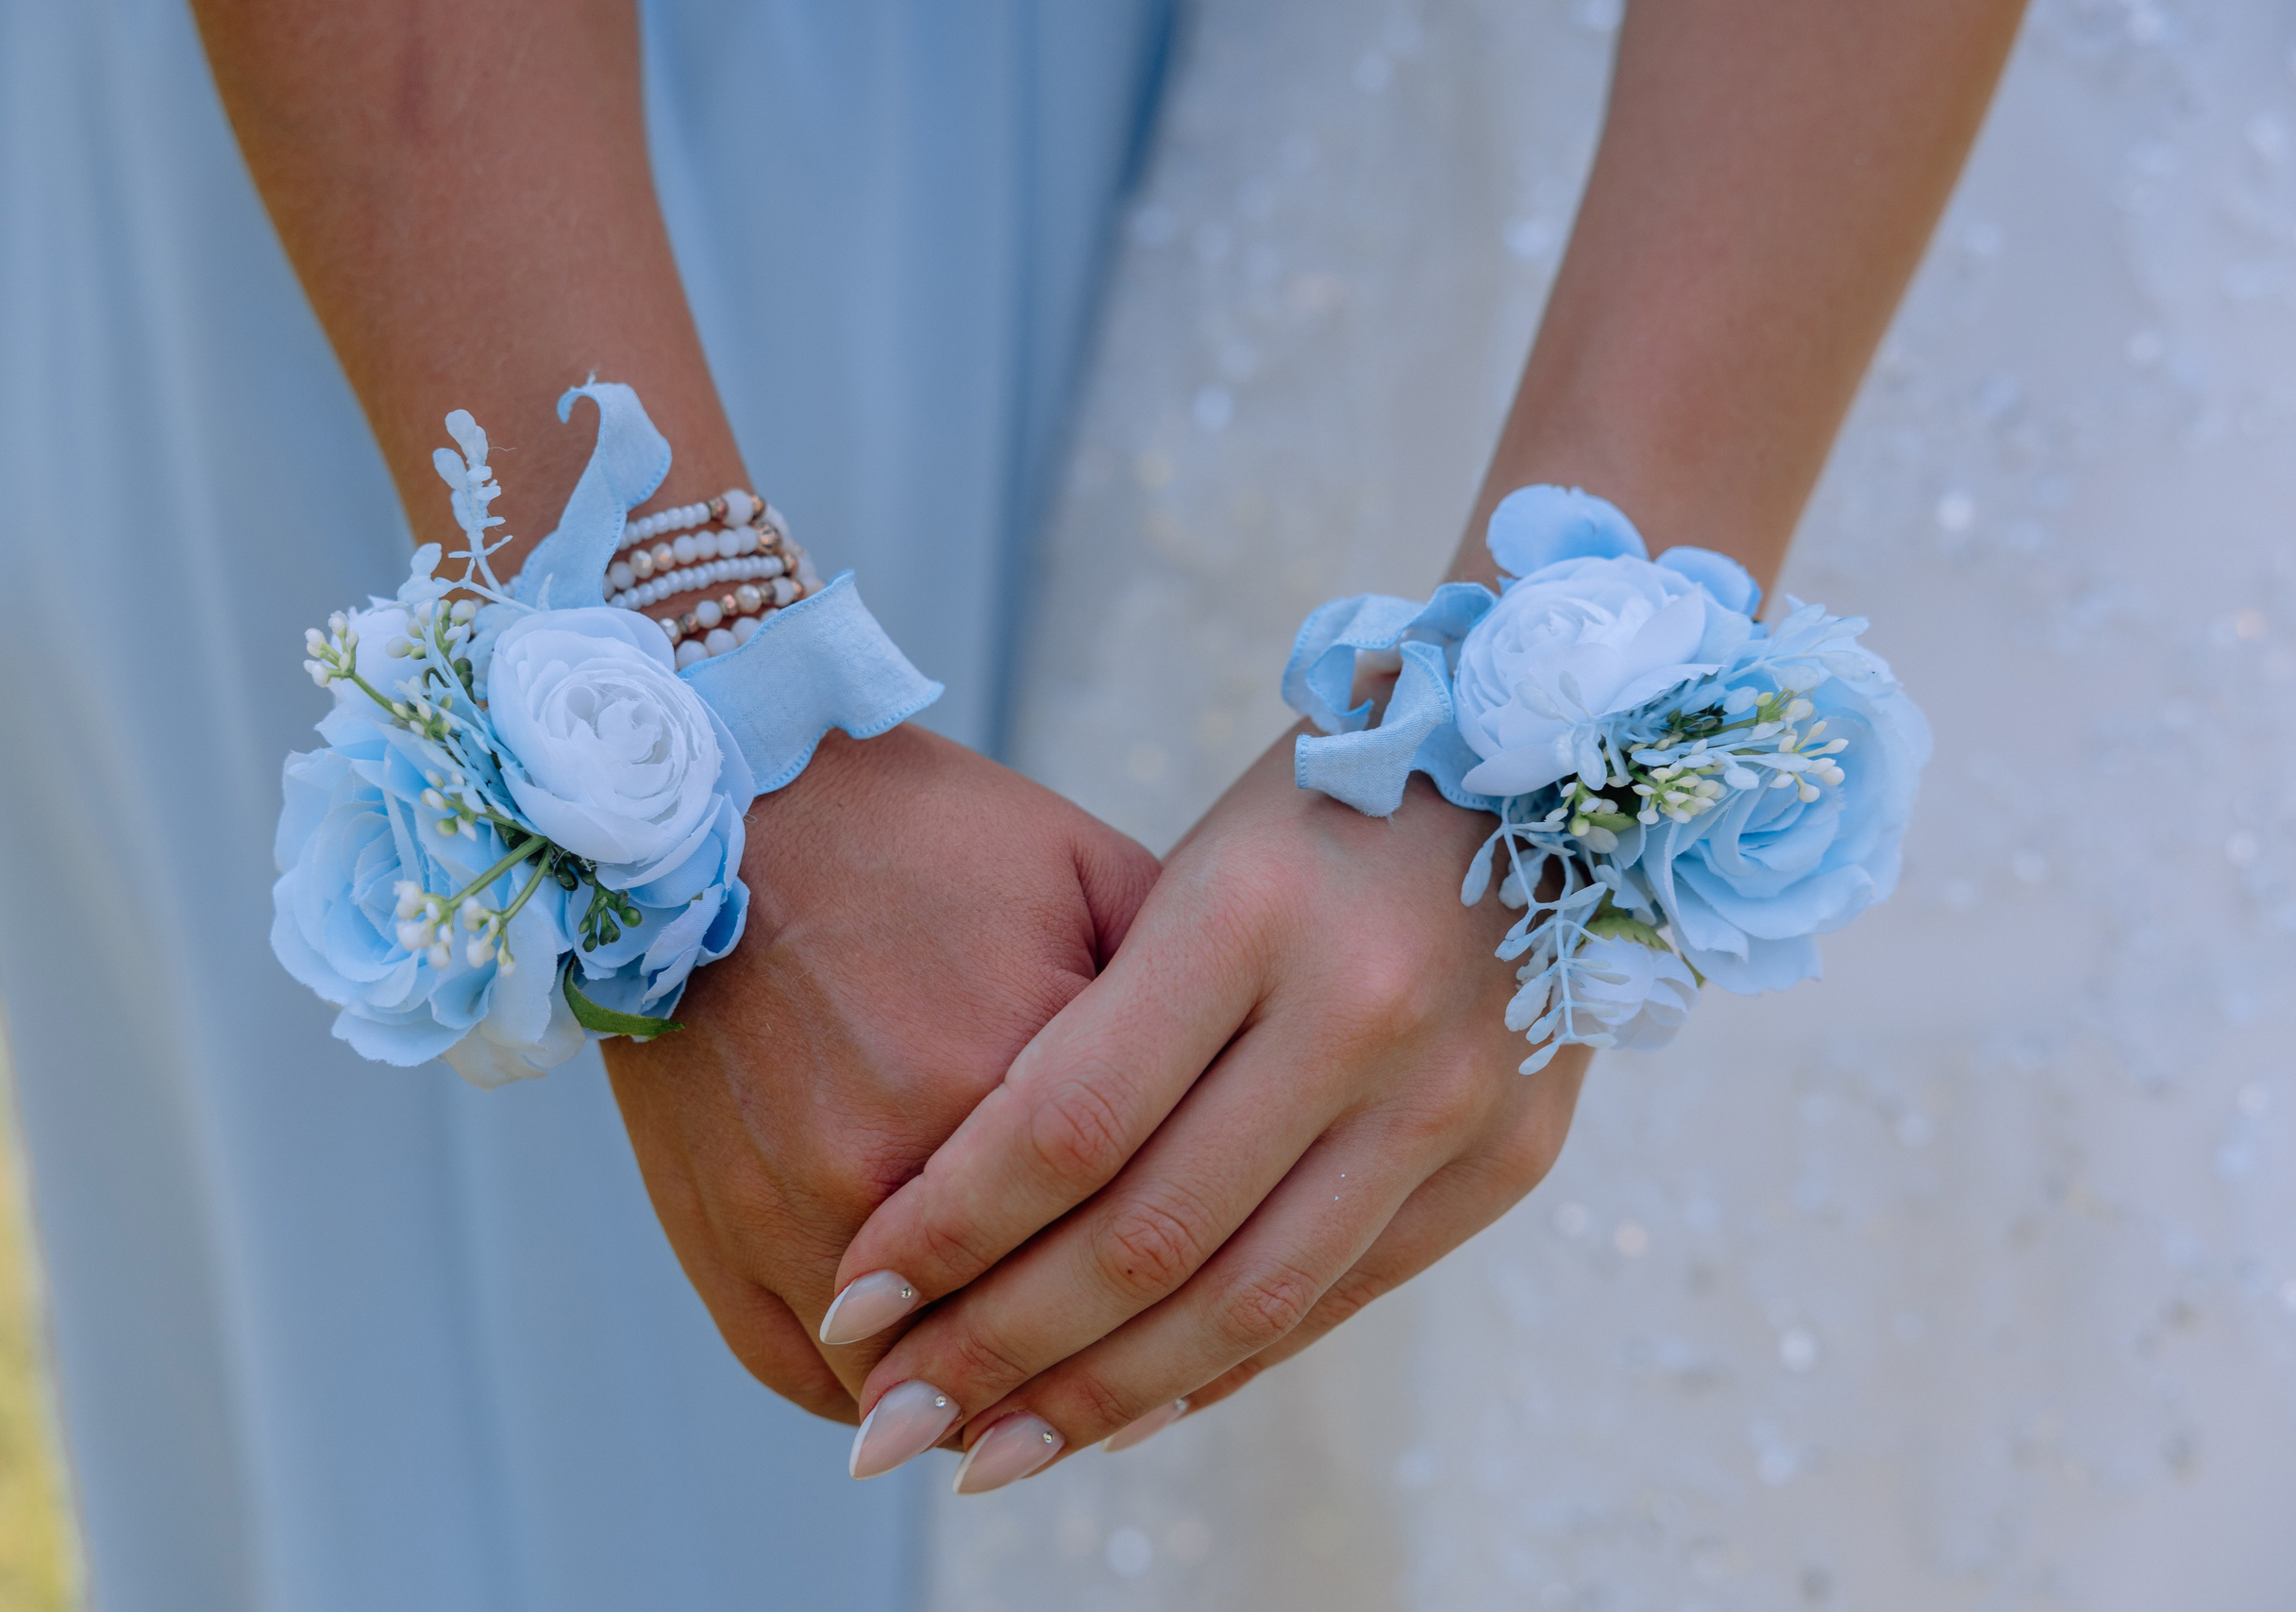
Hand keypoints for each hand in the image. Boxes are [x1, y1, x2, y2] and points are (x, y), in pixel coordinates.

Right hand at [603, 724, 1157, 1425]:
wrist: (716, 811)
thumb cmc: (925, 837)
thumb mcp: (1088, 879)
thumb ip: (1179, 1002)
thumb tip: (1254, 1107)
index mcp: (1017, 1072)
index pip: (1135, 1238)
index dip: (1193, 1300)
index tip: (1225, 1319)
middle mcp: (899, 1162)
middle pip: (1032, 1334)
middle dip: (1098, 1374)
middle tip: (1146, 1391)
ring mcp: (796, 1215)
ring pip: (923, 1382)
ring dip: (982, 1402)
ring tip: (1035, 1405)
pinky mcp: (720, 1243)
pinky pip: (818, 1379)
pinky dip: (880, 1389)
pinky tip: (930, 1384)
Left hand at [825, 727, 1588, 1488]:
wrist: (1552, 757)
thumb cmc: (1313, 802)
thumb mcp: (1187, 868)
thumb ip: (1097, 1030)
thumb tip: (974, 1211)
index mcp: (1247, 912)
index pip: (1065, 1123)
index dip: (947, 1232)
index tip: (853, 1303)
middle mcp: (1360, 1013)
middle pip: (1148, 1237)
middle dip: (998, 1353)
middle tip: (892, 1430)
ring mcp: (1452, 1096)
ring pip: (1248, 1302)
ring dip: (1103, 1400)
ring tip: (990, 1456)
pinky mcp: (1512, 1155)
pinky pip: (1343, 1294)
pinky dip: (1226, 1365)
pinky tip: (1132, 1406)